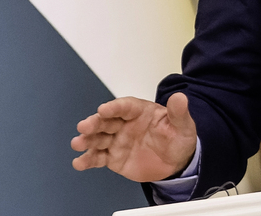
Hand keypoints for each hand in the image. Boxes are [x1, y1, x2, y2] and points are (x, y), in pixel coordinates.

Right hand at [71, 93, 197, 181]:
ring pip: (99, 138)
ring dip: (87, 140)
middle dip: (94, 123)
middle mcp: (125, 124)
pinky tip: (79, 163)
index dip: (114, 107)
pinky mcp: (113, 158)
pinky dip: (88, 160)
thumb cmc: (178, 139)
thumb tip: (180, 97)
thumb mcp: (183, 126)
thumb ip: (178, 113)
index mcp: (141, 112)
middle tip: (84, 126)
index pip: (126, 107)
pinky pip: (98, 158)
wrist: (176, 163)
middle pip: (107, 121)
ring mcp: (117, 141)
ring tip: (78, 143)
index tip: (103, 109)